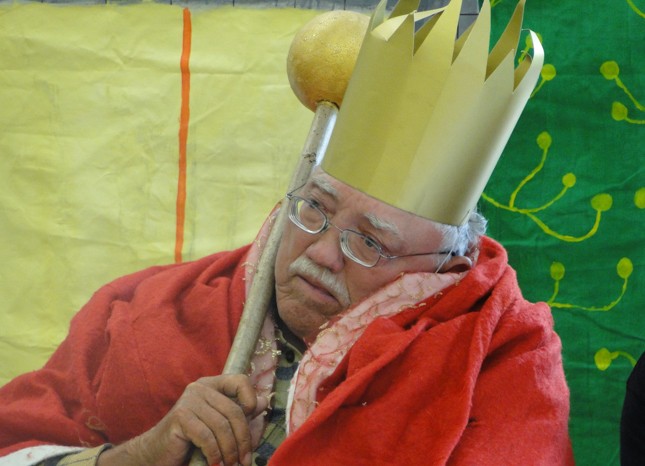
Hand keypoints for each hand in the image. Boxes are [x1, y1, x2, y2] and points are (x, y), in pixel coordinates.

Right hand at [97, 374, 267, 465]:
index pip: (240, 380)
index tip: (252, 420)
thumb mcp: (220, 425)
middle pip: (234, 410)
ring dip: (230, 451)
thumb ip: (241, 413)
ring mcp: (188, 401)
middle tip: (245, 460)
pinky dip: (215, 454)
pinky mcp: (179, 417)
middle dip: (243, 439)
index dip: (250, 399)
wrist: (157, 453)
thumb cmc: (192, 440)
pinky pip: (207, 436)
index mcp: (212, 385)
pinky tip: (216, 464)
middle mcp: (200, 388)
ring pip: (222, 426)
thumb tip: (264, 401)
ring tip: (231, 465)